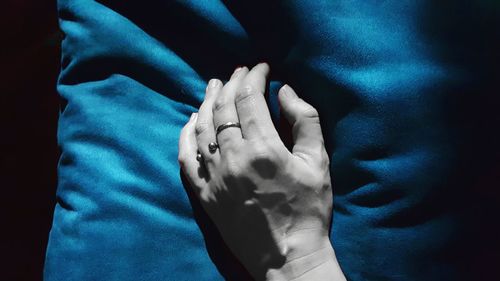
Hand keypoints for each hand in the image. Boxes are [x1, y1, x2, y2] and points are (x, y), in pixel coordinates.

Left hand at [178, 63, 344, 279]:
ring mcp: (214, 176)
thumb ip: (305, 121)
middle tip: (238, 73)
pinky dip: (186, 135)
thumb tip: (285, 91)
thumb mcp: (319, 163)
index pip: (249, 99)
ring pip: (201, 127)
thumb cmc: (309, 209)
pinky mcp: (203, 194)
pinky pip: (186, 157)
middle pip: (223, 108)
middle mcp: (233, 158)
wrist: (287, 256)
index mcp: (263, 149)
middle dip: (231, 84)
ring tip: (213, 87)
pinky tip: (191, 121)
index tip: (261, 68)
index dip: (254, 77)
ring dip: (207, 102)